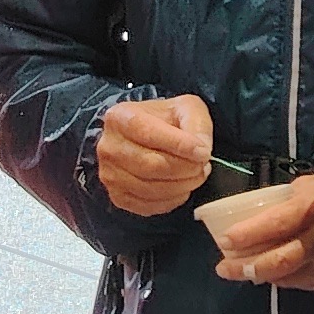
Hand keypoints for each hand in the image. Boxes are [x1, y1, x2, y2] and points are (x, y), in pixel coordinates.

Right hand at [95, 94, 214, 217]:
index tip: (204, 152)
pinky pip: (149, 206)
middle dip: (186, 169)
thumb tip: (201, 150)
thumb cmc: (165, 121)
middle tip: (203, 165)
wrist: (143, 137)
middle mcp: (109, 147)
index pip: (149, 134)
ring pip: (152, 188)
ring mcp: (110, 175)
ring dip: (183, 185)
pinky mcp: (118, 197)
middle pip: (151, 165)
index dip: (180, 146)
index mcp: (120, 118)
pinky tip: (181, 187)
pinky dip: (172, 200)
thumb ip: (196, 124)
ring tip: (196, 174)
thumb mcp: (184, 108)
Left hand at [199, 174, 313, 290]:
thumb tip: (243, 213)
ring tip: (235, 272)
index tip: (225, 239)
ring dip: (259, 275)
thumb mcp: (304, 186)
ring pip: (289, 274)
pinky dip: (279, 279)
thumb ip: (280, 200)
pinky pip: (300, 280)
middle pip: (282, 257)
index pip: (279, 221)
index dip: (251, 232)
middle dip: (248, 265)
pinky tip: (264, 275)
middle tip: (224, 268)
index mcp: (313, 202)